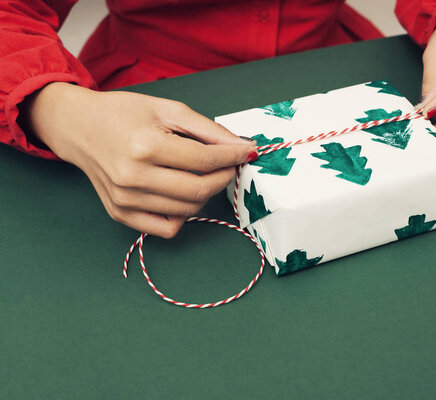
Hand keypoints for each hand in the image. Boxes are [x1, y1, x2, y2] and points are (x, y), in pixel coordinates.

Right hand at [26, 83, 256, 237]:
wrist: (79, 127)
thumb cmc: (124, 113)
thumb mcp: (168, 110)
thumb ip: (208, 129)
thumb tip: (242, 147)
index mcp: (145, 147)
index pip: (205, 162)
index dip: (233, 157)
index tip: (247, 151)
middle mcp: (133, 177)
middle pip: (200, 191)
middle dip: (224, 177)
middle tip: (228, 164)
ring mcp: (125, 200)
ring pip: (188, 211)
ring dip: (205, 194)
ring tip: (203, 174)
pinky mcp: (120, 213)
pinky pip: (167, 229)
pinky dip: (183, 215)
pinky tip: (181, 193)